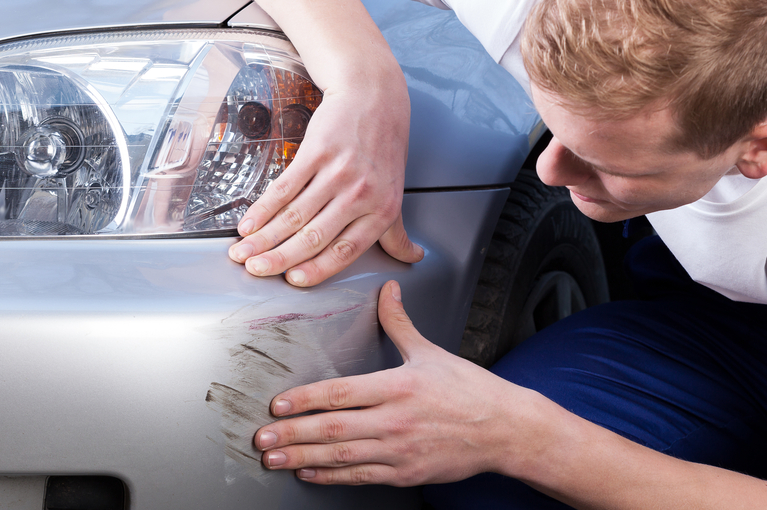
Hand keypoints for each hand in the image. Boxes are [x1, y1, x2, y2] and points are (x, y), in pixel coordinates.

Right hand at [228, 68, 423, 286]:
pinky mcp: (316, 152)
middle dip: (279, 258)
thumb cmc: (384, 148)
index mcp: (381, 210)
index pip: (345, 251)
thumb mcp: (396, 192)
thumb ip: (396, 232)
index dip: (316, 270)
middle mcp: (360, 194)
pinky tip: (248, 223)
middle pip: (314, 236)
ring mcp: (337, 173)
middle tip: (256, 271)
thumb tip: (412, 258)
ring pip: (294, 215)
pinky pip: (285, 188)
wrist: (374, 97)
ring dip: (263, 238)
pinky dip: (262, 208)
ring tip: (243, 252)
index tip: (293, 281)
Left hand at [252, 280, 532, 485]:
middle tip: (261, 438)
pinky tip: (309, 473)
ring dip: (303, 458)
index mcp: (397, 386)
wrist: (505, 429)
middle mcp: (394, 420)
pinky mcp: (406, 473)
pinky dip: (331, 477)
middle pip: (332, 429)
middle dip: (291, 434)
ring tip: (274, 459)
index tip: (278, 404)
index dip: (304, 399)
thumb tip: (387, 290)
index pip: (340, 393)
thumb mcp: (431, 352)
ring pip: (341, 457)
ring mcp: (399, 450)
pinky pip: (360, 476)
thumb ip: (399, 323)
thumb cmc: (470, 390)